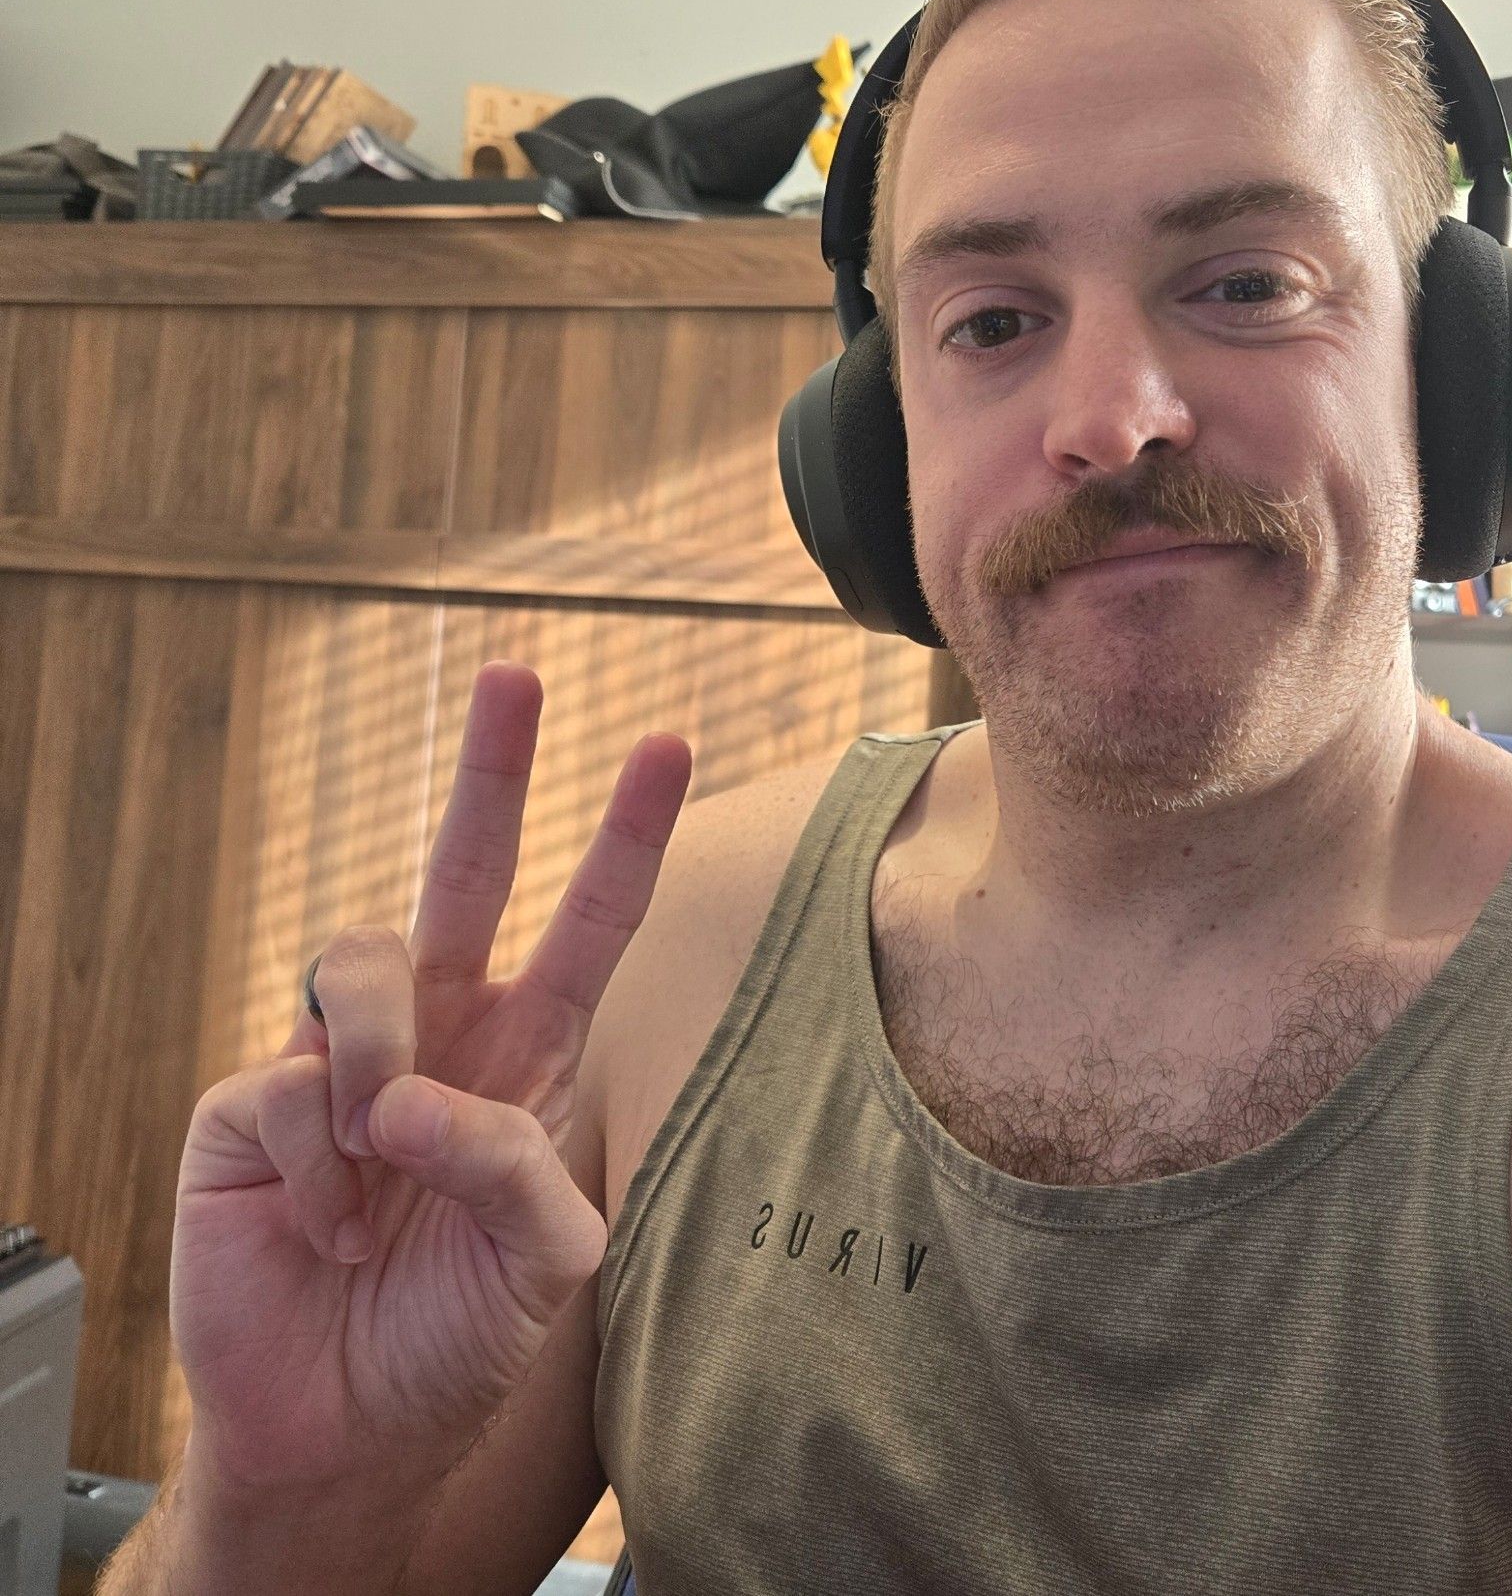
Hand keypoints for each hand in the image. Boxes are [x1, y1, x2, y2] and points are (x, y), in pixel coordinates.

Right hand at [168, 661, 691, 1494]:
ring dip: (385, 1056)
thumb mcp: (541, 1267)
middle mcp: (439, 1034)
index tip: (665, 746)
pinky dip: (318, 1166)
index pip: (587, 925)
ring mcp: (342, 1063)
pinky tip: (327, 1226)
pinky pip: (286, 1083)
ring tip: (386, 1163)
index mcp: (526, 1055)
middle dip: (494, 773)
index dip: (625, 838)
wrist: (346, 1430)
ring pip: (365, 958)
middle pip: (465, 871)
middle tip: (519, 676)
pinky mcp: (253, 1106)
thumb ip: (519, 1173)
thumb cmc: (454, 1338)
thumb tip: (421, 1098)